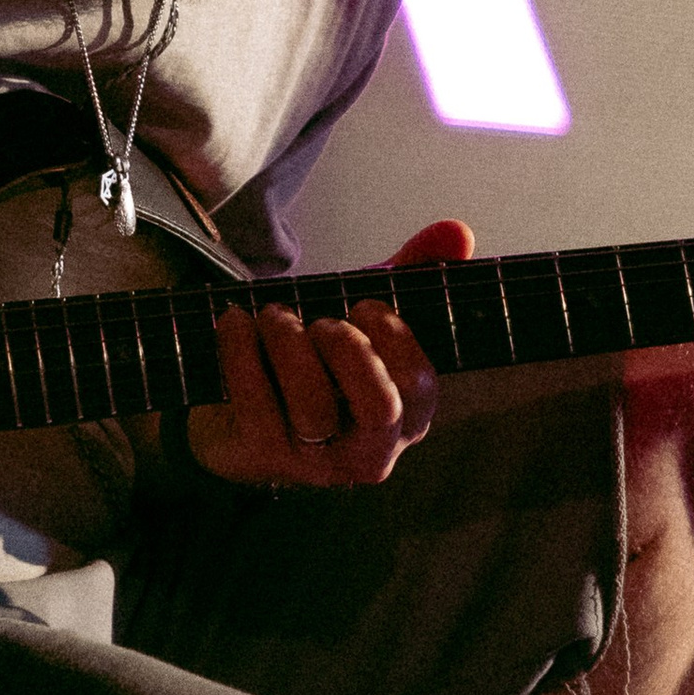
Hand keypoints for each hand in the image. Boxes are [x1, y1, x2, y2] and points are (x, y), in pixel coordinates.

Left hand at [185, 219, 470, 489]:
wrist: (241, 415)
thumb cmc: (319, 360)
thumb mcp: (366, 317)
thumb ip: (414, 273)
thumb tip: (458, 232)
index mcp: (407, 419)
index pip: (420, 385)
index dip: (392, 336)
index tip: (363, 305)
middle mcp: (368, 452)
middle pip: (379, 408)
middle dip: (351, 350)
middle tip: (324, 322)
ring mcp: (314, 462)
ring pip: (312, 407)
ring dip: (289, 343)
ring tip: (274, 315)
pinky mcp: (262, 456)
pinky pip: (255, 402)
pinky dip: (241, 350)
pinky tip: (234, 321)